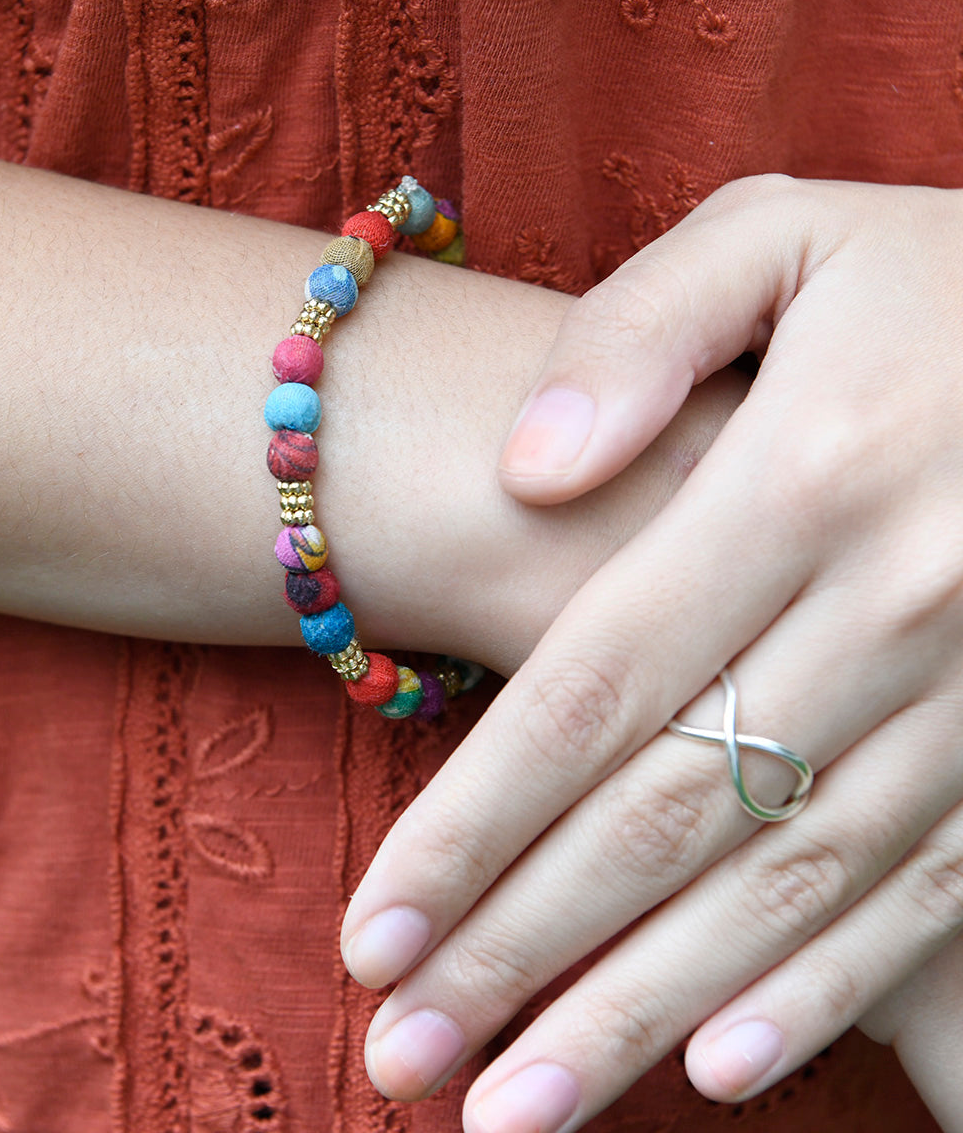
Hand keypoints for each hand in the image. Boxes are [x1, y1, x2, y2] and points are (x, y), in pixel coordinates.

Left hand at [339, 176, 962, 1131]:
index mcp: (809, 476)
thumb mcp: (785, 231)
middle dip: (520, 949)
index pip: (593, 688)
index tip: (370, 929)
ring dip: (638, 1012)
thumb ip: (642, 331)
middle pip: (664, 816)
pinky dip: (819, 992)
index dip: (470, 822)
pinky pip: (928, 896)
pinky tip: (716, 1068)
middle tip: (401, 1058)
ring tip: (513, 1112)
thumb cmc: (942, 270)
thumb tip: (529, 467)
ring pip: (780, 891)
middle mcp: (897, 607)